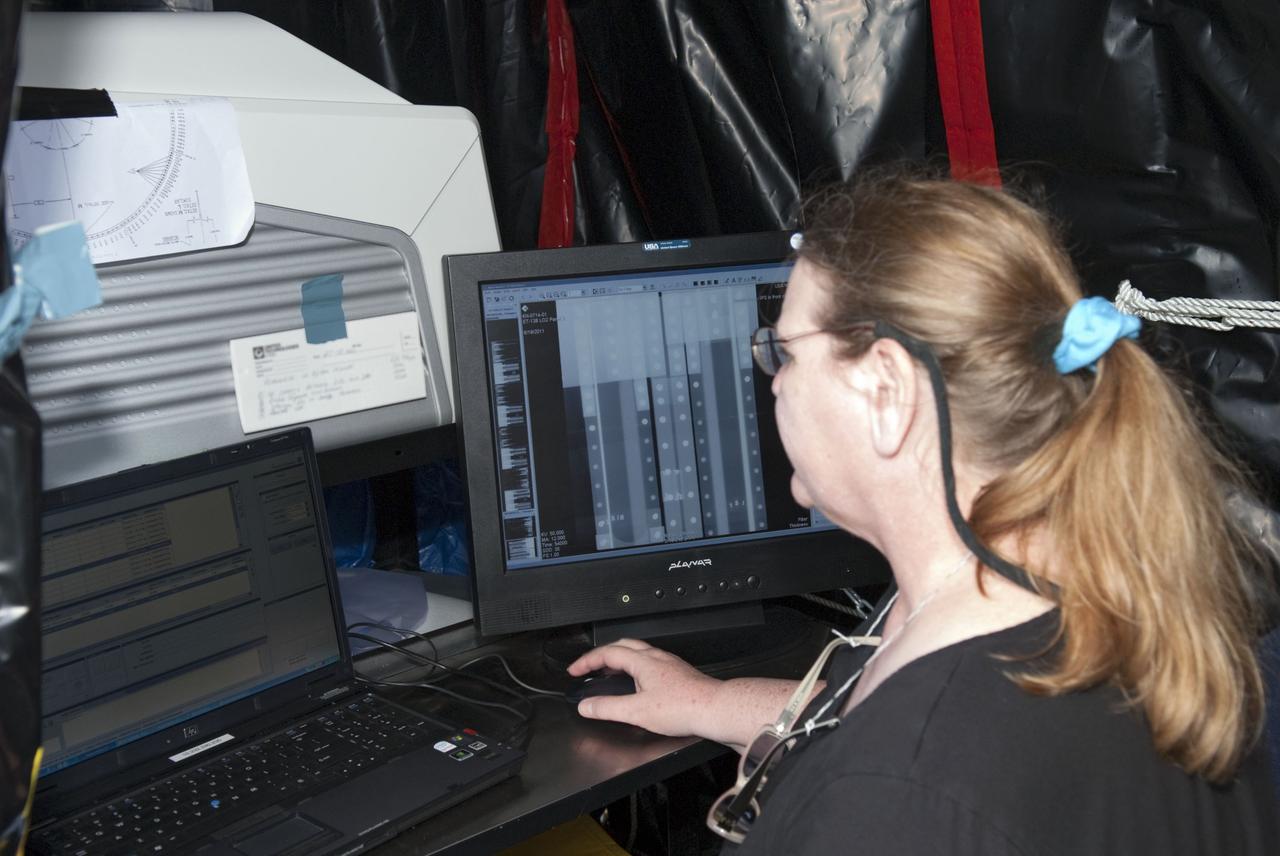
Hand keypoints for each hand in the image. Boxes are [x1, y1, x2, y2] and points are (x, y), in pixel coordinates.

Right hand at [567, 639, 720, 738]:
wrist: (715, 708)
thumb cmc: (684, 707)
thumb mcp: (637, 711)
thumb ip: (608, 708)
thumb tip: (587, 705)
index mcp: (643, 661)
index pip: (607, 653)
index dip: (587, 661)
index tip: (575, 670)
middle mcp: (656, 657)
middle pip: (622, 646)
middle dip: (602, 655)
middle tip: (590, 667)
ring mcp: (668, 663)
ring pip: (638, 652)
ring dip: (619, 659)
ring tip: (610, 673)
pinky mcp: (678, 673)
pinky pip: (650, 662)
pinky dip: (635, 667)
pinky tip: (638, 683)